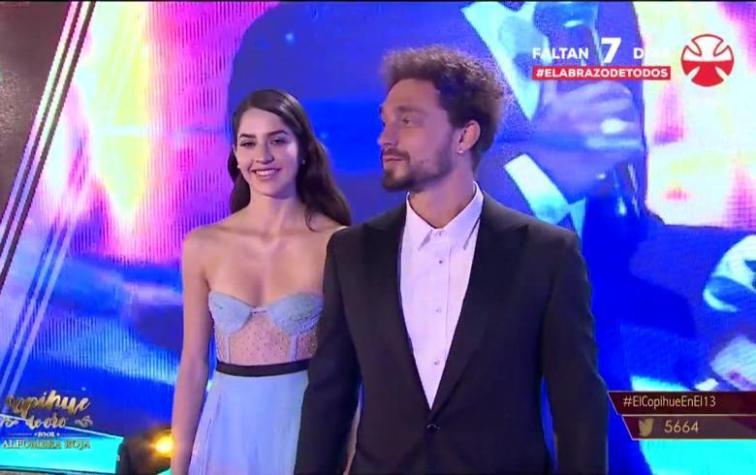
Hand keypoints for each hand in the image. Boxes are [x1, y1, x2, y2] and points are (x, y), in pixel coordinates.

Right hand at [522, 80, 644, 201]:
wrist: (529, 173)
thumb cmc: (534, 143)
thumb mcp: (541, 110)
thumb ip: (549, 85)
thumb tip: (547, 57)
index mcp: (570, 103)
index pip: (609, 88)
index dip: (621, 94)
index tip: (622, 102)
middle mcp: (583, 116)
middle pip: (624, 105)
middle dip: (631, 113)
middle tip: (629, 122)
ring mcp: (593, 136)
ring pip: (630, 126)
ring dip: (634, 131)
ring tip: (632, 138)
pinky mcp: (601, 157)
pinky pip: (628, 148)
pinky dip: (633, 149)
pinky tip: (631, 152)